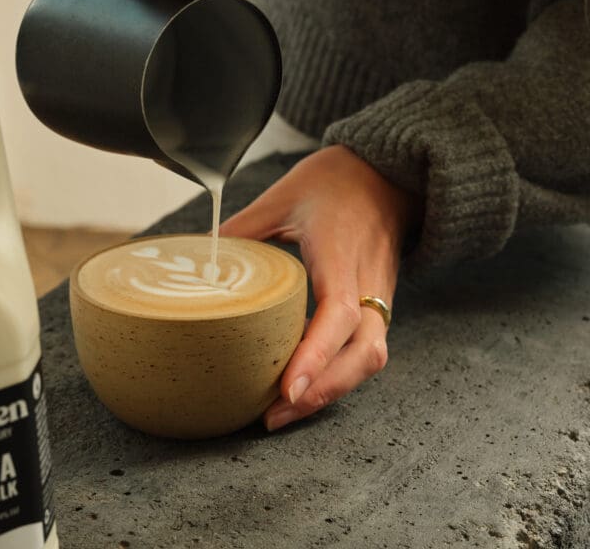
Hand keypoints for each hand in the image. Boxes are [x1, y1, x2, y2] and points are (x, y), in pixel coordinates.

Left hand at [219, 145, 421, 430]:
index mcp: (342, 253)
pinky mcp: (379, 305)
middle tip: (274, 415)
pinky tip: (305, 387)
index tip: (288, 388)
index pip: (338, 313)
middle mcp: (370, 282)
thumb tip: (200, 263)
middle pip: (364, 353)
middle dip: (323, 391)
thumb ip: (243, 229)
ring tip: (283, 412)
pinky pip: (367, 349)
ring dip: (332, 391)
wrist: (389, 173)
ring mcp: (380, 296)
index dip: (316, 355)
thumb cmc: (337, 181)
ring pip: (370, 358)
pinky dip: (339, 375)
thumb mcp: (283, 196)